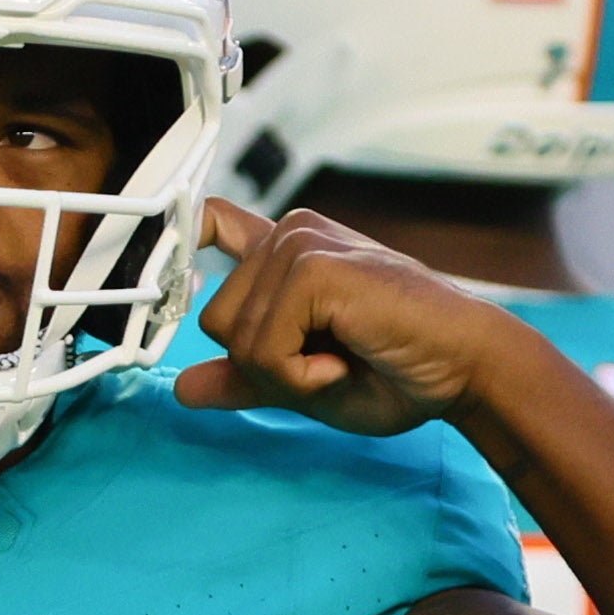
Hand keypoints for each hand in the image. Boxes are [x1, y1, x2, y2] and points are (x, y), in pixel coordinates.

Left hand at [172, 199, 529, 439]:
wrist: (463, 370)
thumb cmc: (398, 371)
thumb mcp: (303, 382)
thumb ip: (246, 378)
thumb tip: (183, 390)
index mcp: (286, 251)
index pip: (208, 225)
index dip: (176, 242)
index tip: (149, 256)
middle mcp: (290, 235)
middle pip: (214, 320)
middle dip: (263, 365)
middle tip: (328, 362)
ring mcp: (302, 244)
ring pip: (234, 338)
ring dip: (286, 374)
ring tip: (345, 359)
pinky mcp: (313, 268)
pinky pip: (262, 349)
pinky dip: (299, 376)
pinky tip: (346, 360)